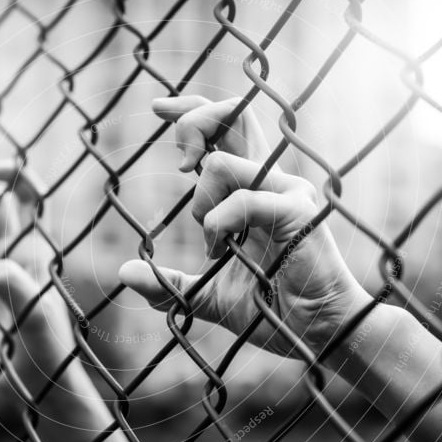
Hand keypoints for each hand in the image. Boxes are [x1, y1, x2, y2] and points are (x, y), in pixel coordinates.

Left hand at [119, 96, 369, 359]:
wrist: (317, 334)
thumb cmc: (272, 312)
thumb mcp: (208, 296)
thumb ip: (170, 283)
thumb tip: (125, 272)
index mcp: (254, 189)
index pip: (227, 127)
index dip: (192, 111)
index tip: (158, 107)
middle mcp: (271, 180)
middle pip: (233, 114)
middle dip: (193, 123)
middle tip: (179, 165)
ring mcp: (287, 192)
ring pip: (223, 162)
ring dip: (200, 202)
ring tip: (212, 242)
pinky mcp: (296, 212)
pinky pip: (242, 200)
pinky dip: (218, 224)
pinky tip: (221, 249)